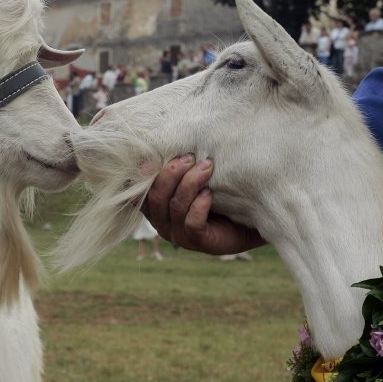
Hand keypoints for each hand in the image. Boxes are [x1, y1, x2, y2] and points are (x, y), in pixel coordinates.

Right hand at [142, 155, 265, 254]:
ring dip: (191, 183)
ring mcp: (178, 235)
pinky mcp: (197, 242)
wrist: (245, 220)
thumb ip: (177, 167)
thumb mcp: (192, 177)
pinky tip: (209, 193)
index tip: (161, 152)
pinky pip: (192, 223)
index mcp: (154, 207)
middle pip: (156, 196)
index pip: (137, 192)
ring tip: (207, 167)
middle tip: (189, 157)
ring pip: (175, 207)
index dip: (143, 173)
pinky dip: (199, 205)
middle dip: (171, 173)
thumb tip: (166, 139)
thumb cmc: (215, 193)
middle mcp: (161, 222)